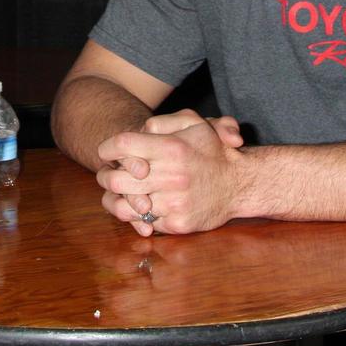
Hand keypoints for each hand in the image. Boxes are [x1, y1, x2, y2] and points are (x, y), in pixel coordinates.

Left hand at [96, 112, 243, 236]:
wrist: (240, 184)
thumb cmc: (213, 151)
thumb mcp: (195, 123)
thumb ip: (164, 122)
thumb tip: (139, 131)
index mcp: (171, 148)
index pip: (123, 145)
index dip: (107, 148)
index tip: (106, 151)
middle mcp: (171, 175)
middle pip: (116, 178)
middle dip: (105, 175)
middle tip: (106, 173)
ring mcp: (174, 202)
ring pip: (125, 206)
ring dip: (115, 200)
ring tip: (116, 194)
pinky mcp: (177, 223)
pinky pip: (144, 222)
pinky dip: (138, 216)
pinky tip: (140, 206)